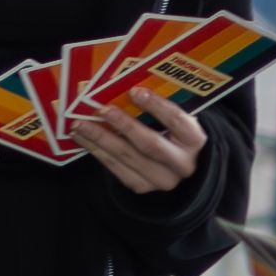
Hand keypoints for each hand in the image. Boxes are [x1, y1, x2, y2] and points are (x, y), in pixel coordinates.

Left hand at [73, 88, 207, 194]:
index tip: (135, 91)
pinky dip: (98, 152)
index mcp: (194, 140)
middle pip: (149, 144)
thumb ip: (159, 108)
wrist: (179, 166)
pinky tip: (84, 139)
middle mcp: (182, 164)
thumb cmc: (174, 133)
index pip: (176, 121)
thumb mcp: (176, 120)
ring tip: (80, 124)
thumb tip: (127, 88)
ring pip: (128, 157)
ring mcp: (162, 180)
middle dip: (123, 125)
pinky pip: (116, 169)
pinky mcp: (142, 187)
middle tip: (101, 110)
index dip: (156, 106)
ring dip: (101, 139)